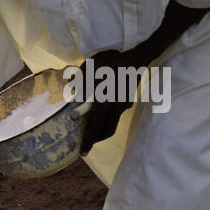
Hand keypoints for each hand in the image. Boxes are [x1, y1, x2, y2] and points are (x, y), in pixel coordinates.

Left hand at [77, 0, 209, 155]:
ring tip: (93, 125)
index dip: (88, 140)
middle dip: (96, 138)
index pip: (94, 127)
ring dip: (102, 127)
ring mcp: (124, 105)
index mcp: (104, 103)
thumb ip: (80, 83)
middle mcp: (115, 108)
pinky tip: (103, 106)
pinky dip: (108, 115)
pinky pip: (117, 111)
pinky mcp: (128, 99)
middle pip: (106, 131)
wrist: (137, 57)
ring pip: (112, 122)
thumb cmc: (111, 62)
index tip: (82, 152)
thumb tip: (72, 92)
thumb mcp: (90, 69)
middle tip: (88, 142)